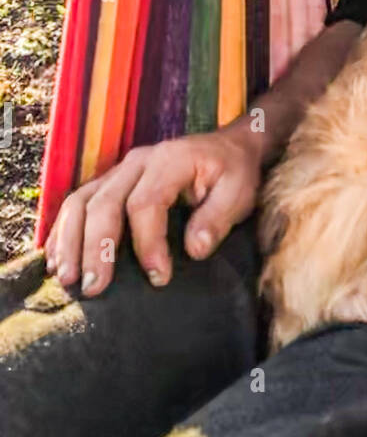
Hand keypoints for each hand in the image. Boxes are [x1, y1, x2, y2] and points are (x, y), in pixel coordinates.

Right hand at [43, 125, 264, 296]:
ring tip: (66, 279)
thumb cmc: (234, 172)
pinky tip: (56, 259)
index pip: (145, 203)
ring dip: (69, 241)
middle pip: (104, 203)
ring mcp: (120, 170)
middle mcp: (137, 162)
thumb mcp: (240, 191)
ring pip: (81, 202)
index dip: (147, 244)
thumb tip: (195, 250)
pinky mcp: (110, 182)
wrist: (230, 147)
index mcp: (170, 160)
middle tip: (94, 289)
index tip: (159, 277)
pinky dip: (63, 231)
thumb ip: (218, 218)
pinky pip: (77, 203)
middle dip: (96, 249)